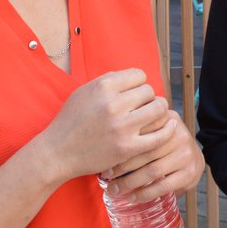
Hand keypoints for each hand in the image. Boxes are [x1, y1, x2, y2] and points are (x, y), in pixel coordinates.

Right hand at [39, 69, 171, 181]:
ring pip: (158, 109)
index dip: (138, 84)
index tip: (132, 95)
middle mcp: (113, 104)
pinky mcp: (127, 148)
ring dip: (158, 112)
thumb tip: (137, 77)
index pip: (139, 75)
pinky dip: (168, 130)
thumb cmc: (71, 120)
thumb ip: (110, 81)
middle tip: (141, 108)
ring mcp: (121, 127)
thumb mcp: (84, 92)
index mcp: (103, 87)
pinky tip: (170, 126)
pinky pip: (159, 135)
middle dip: (147, 98)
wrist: (56, 153)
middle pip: (149, 92)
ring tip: (152, 116)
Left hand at [101, 109, 205, 201]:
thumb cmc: (166, 144)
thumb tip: (104, 138)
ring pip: (152, 170)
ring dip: (130, 182)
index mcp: (168, 119)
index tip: (105, 156)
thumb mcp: (157, 127)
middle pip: (145, 151)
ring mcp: (186, 154)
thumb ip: (140, 126)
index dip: (123, 144)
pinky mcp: (190, 173)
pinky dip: (145, 193)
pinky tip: (132, 197)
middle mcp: (179, 134)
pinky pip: (163, 186)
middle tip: (105, 176)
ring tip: (114, 189)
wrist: (194, 157)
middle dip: (122, 166)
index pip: (143, 128)